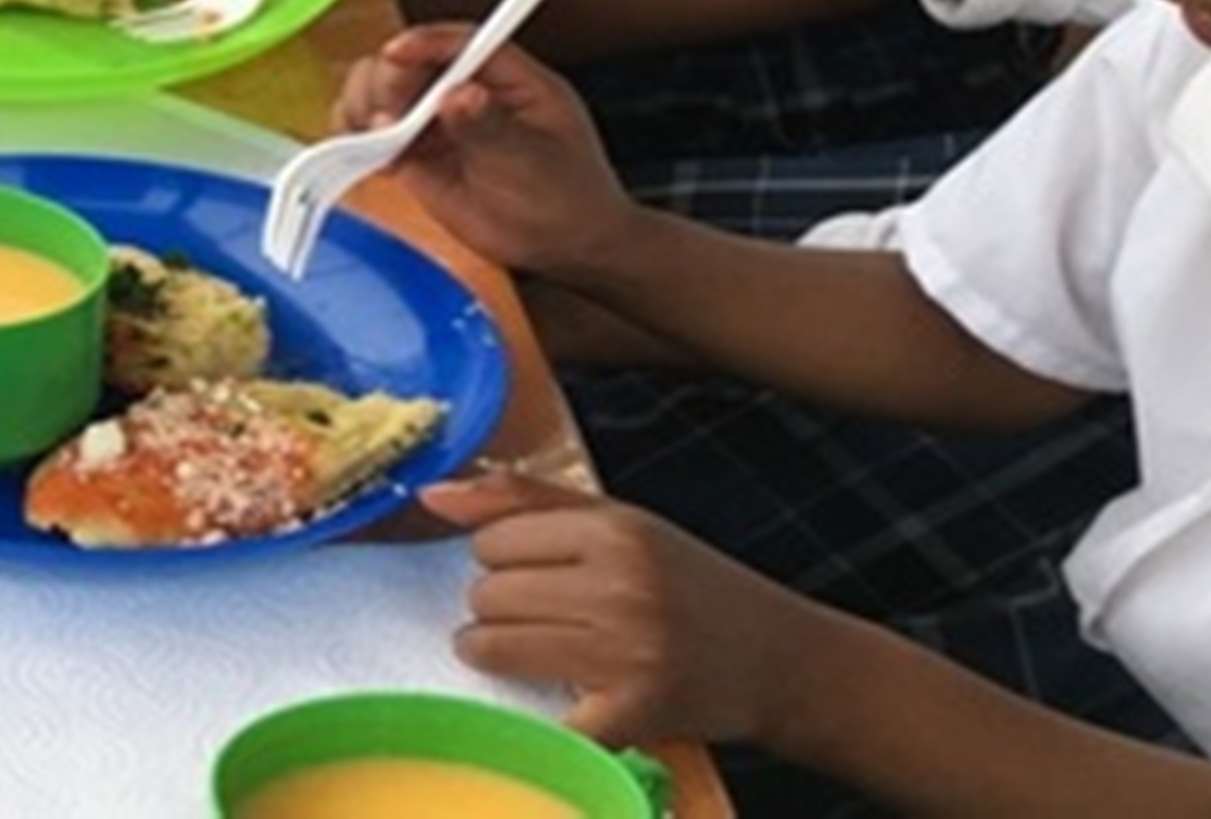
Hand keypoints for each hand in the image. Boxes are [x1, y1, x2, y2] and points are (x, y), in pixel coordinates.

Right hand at [327, 17, 637, 275]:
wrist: (567, 250)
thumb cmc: (568, 199)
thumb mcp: (535, 162)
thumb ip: (493, 129)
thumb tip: (459, 96)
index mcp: (508, 78)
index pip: (459, 43)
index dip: (424, 43)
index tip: (397, 53)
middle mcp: (466, 91)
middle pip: (409, 62)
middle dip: (388, 81)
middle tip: (389, 116)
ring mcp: (438, 122)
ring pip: (380, 90)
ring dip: (364, 104)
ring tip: (378, 136)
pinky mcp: (416, 155)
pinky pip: (372, 134)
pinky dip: (356, 136)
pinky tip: (365, 151)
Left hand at [428, 472, 827, 748]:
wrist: (779, 660)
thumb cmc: (689, 583)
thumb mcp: (620, 520)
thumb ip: (523, 499)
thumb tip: (430, 494)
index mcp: (618, 532)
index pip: (493, 538)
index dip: (501, 557)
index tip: (531, 572)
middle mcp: (621, 588)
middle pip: (487, 593)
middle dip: (498, 606)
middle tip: (540, 616)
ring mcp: (625, 655)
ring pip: (493, 645)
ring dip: (497, 651)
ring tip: (537, 649)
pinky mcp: (631, 716)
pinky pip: (539, 716)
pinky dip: (536, 714)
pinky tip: (559, 698)